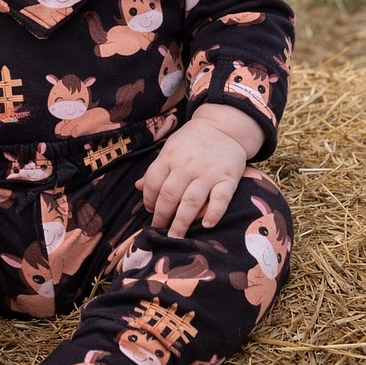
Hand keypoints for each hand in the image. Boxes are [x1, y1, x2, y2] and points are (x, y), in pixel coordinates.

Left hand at [135, 106, 262, 237]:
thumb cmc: (192, 141)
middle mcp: (187, 165)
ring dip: (181, 221)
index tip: (150, 211)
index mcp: (170, 156)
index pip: (153, 182)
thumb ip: (155, 169)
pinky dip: (213, 213)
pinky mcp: (228, 179)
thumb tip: (137, 187)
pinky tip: (206, 225)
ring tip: (175, 237)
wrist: (224, 127)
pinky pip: (220, 199)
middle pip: (169, 195)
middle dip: (162, 216)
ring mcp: (208, 173)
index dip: (148, 200)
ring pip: (191, 201)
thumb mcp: (170, 149)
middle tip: (159, 230)